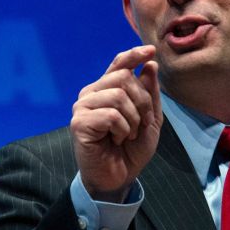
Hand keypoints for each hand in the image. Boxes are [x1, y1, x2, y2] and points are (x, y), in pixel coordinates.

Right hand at [70, 45, 162, 201]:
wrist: (118, 178)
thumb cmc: (131, 150)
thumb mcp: (149, 120)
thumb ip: (150, 94)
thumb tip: (149, 65)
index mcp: (107, 90)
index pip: (119, 64)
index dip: (134, 55)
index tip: (150, 51)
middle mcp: (92, 94)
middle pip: (123, 77)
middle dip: (143, 101)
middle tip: (142, 124)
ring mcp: (83, 107)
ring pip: (118, 95)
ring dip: (133, 118)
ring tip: (129, 134)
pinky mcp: (79, 122)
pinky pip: (111, 115)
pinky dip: (122, 129)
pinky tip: (117, 139)